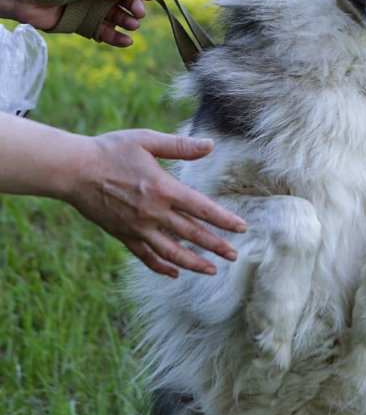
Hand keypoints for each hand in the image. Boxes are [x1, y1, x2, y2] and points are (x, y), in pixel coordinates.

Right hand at [64, 130, 246, 277]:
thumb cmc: (112, 150)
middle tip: (235, 255)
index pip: (202, 209)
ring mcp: (138, 228)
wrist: (74, 170)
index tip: (242, 228)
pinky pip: (146, 256)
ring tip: (212, 270)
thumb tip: (210, 144)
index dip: (224, 220)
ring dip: (193, 262)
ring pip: (171, 252)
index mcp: (164, 189)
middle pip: (192, 234)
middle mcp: (154, 213)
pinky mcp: (123, 235)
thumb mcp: (147, 141)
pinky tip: (174, 273)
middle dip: (216, 246)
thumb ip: (180, 146)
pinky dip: (162, 266)